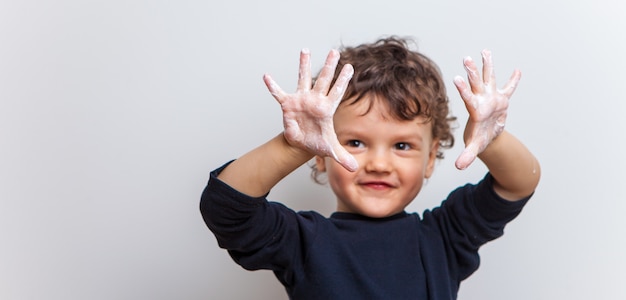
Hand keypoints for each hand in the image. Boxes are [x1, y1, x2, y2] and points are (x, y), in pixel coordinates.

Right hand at [263, 48, 357, 171]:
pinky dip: (272, 86)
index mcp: (327, 109)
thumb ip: (342, 157)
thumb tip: (353, 169)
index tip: (350, 67)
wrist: (303, 143)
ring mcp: (301, 100)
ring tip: (305, 50)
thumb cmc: (318, 142)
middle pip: (323, 80)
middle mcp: (315, 100)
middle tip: (334, 51)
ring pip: (303, 78)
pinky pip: (278, 93)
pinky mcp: (288, 104)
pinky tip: (266, 77)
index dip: (343, 81)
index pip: (337, 92)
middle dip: (329, 66)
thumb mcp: (330, 150)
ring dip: (304, 65)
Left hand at [453, 49, 521, 169]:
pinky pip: (509, 88)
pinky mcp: (502, 100)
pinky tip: (518, 70)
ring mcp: (492, 98)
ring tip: (485, 50)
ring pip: (489, 79)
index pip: (468, 97)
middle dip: (472, 71)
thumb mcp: (474, 148)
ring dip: (487, 65)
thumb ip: (466, 155)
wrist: (486, 137)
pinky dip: (514, 81)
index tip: (457, 78)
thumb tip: (459, 167)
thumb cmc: (478, 141)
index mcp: (475, 110)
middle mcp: (482, 100)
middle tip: (466, 58)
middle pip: (476, 84)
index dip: (463, 88)